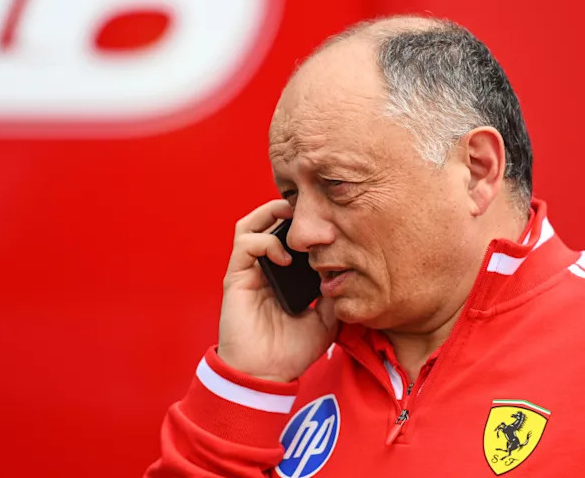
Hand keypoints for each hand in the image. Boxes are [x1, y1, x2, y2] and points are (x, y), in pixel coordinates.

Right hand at [216, 199, 337, 381]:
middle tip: (311, 210)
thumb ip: (333, 293)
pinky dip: (265, 242)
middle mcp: (263, 268)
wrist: (266, 375)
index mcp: (282, 275)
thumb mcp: (325, 318)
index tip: (327, 218)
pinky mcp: (236, 277)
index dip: (303, 222)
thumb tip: (349, 270)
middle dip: (288, 209)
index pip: (288, 235)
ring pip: (250, 224)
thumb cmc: (291, 351)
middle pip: (267, 221)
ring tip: (294, 219)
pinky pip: (245, 244)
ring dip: (271, 214)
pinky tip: (285, 258)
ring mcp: (248, 271)